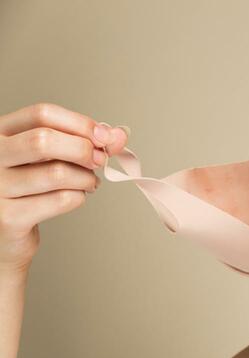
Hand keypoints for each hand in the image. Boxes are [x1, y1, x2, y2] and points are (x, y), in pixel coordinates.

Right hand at [0, 103, 128, 274]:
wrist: (4, 233)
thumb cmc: (28, 188)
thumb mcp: (48, 157)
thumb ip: (82, 141)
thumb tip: (118, 135)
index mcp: (0, 133)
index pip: (41, 114)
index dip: (80, 123)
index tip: (104, 136)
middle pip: (44, 140)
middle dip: (83, 150)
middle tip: (100, 160)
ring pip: (57, 173)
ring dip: (86, 178)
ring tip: (89, 182)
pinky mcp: (9, 218)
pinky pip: (61, 200)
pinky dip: (79, 197)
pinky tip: (76, 196)